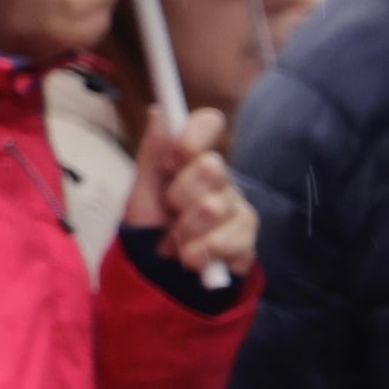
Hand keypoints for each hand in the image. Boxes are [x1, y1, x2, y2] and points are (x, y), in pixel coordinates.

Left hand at [123, 105, 254, 281]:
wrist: (159, 277)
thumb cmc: (150, 229)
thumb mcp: (140, 192)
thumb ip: (151, 154)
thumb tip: (158, 111)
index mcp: (191, 161)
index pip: (209, 123)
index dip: (192, 137)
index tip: (172, 160)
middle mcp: (220, 178)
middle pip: (211, 166)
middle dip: (179, 197)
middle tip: (168, 213)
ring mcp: (237, 207)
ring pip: (215, 207)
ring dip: (184, 232)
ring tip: (173, 243)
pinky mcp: (247, 238)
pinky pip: (229, 239)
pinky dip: (202, 253)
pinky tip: (193, 259)